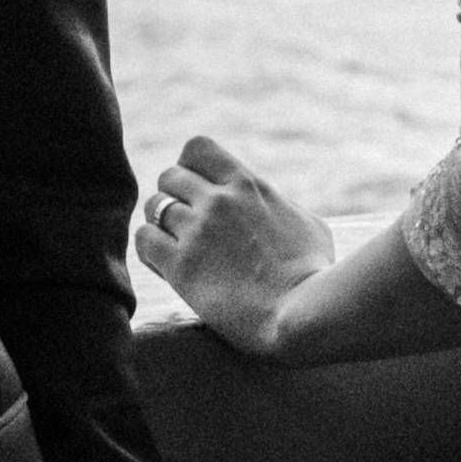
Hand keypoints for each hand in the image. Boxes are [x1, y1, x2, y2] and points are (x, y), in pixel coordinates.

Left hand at [135, 133, 333, 357]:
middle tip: (184, 225)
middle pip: (169, 177)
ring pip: (153, 207)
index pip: (197, 148)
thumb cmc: (315, 274)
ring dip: (160, 225)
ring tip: (172, 246)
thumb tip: (276, 209)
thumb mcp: (308, 224)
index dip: (190, 166)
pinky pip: (144, 241)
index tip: (198, 189)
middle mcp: (217, 200)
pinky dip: (149, 250)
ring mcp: (197, 231)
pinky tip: (165, 266)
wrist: (303, 313)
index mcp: (247, 184)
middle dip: (173, 197)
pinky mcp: (181, 267)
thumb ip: (280, 208)